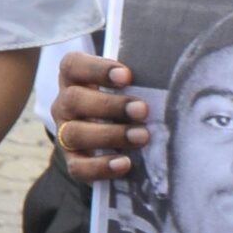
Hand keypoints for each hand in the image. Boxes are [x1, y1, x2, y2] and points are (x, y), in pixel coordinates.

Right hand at [54, 50, 149, 181]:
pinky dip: (101, 166)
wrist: (109, 144)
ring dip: (109, 134)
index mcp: (73, 80)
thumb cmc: (123, 108)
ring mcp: (65, 134)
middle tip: (142, 110)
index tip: (126, 75)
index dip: (96, 69)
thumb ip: (137, 83)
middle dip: (109, 105)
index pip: (72, 66)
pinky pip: (78, 167)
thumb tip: (167, 82)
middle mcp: (64, 106)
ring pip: (74, 133)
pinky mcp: (73, 162)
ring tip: (142, 136)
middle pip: (74, 100)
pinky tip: (125, 163)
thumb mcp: (125, 90)